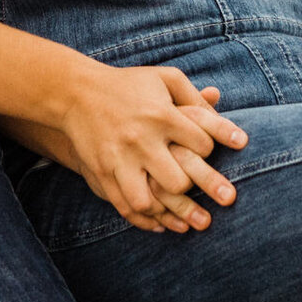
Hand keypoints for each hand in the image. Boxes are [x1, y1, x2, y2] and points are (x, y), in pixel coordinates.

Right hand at [58, 68, 247, 233]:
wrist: (77, 92)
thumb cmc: (129, 85)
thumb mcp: (164, 79)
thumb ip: (195, 97)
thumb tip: (223, 112)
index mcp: (162, 115)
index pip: (202, 145)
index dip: (210, 151)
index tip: (206, 151)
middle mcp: (141, 139)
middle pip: (178, 180)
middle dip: (193, 186)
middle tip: (196, 184)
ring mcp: (119, 159)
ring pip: (148, 201)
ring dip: (166, 210)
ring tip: (178, 210)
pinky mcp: (102, 172)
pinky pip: (124, 207)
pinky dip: (144, 220)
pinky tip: (159, 222)